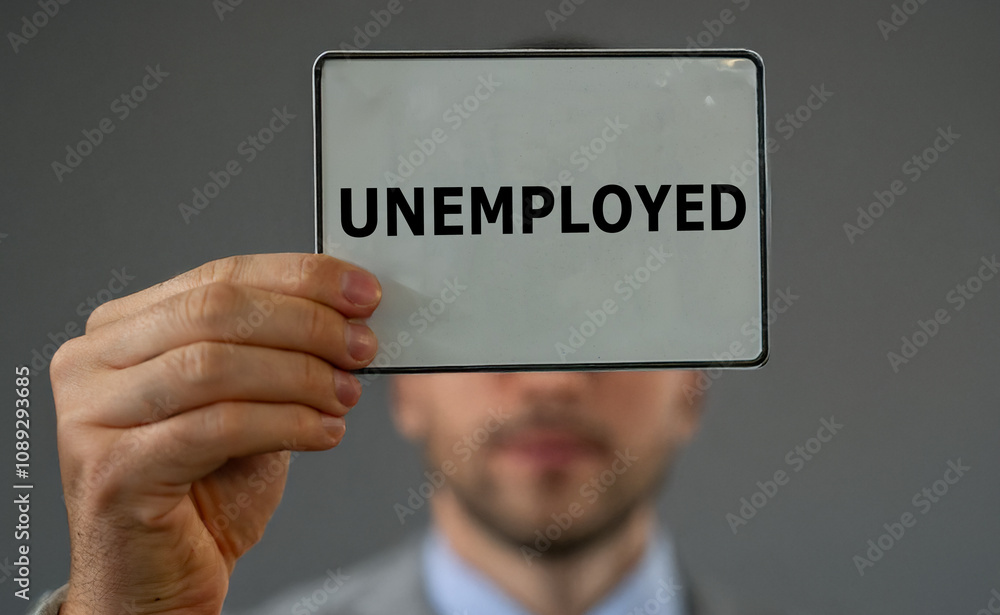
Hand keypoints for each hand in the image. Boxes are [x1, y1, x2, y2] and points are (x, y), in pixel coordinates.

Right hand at [50, 253, 379, 614]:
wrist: (158, 581)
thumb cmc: (200, 492)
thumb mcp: (244, 404)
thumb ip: (274, 355)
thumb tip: (349, 317)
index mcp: (119, 330)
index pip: (219, 277)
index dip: (300, 278)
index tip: (363, 292)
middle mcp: (91, 363)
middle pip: (216, 310)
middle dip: (306, 323)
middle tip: (362, 346)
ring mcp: (91, 416)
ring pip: (216, 364)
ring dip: (300, 375)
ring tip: (346, 394)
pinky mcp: (113, 470)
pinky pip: (219, 426)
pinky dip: (287, 424)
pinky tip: (325, 433)